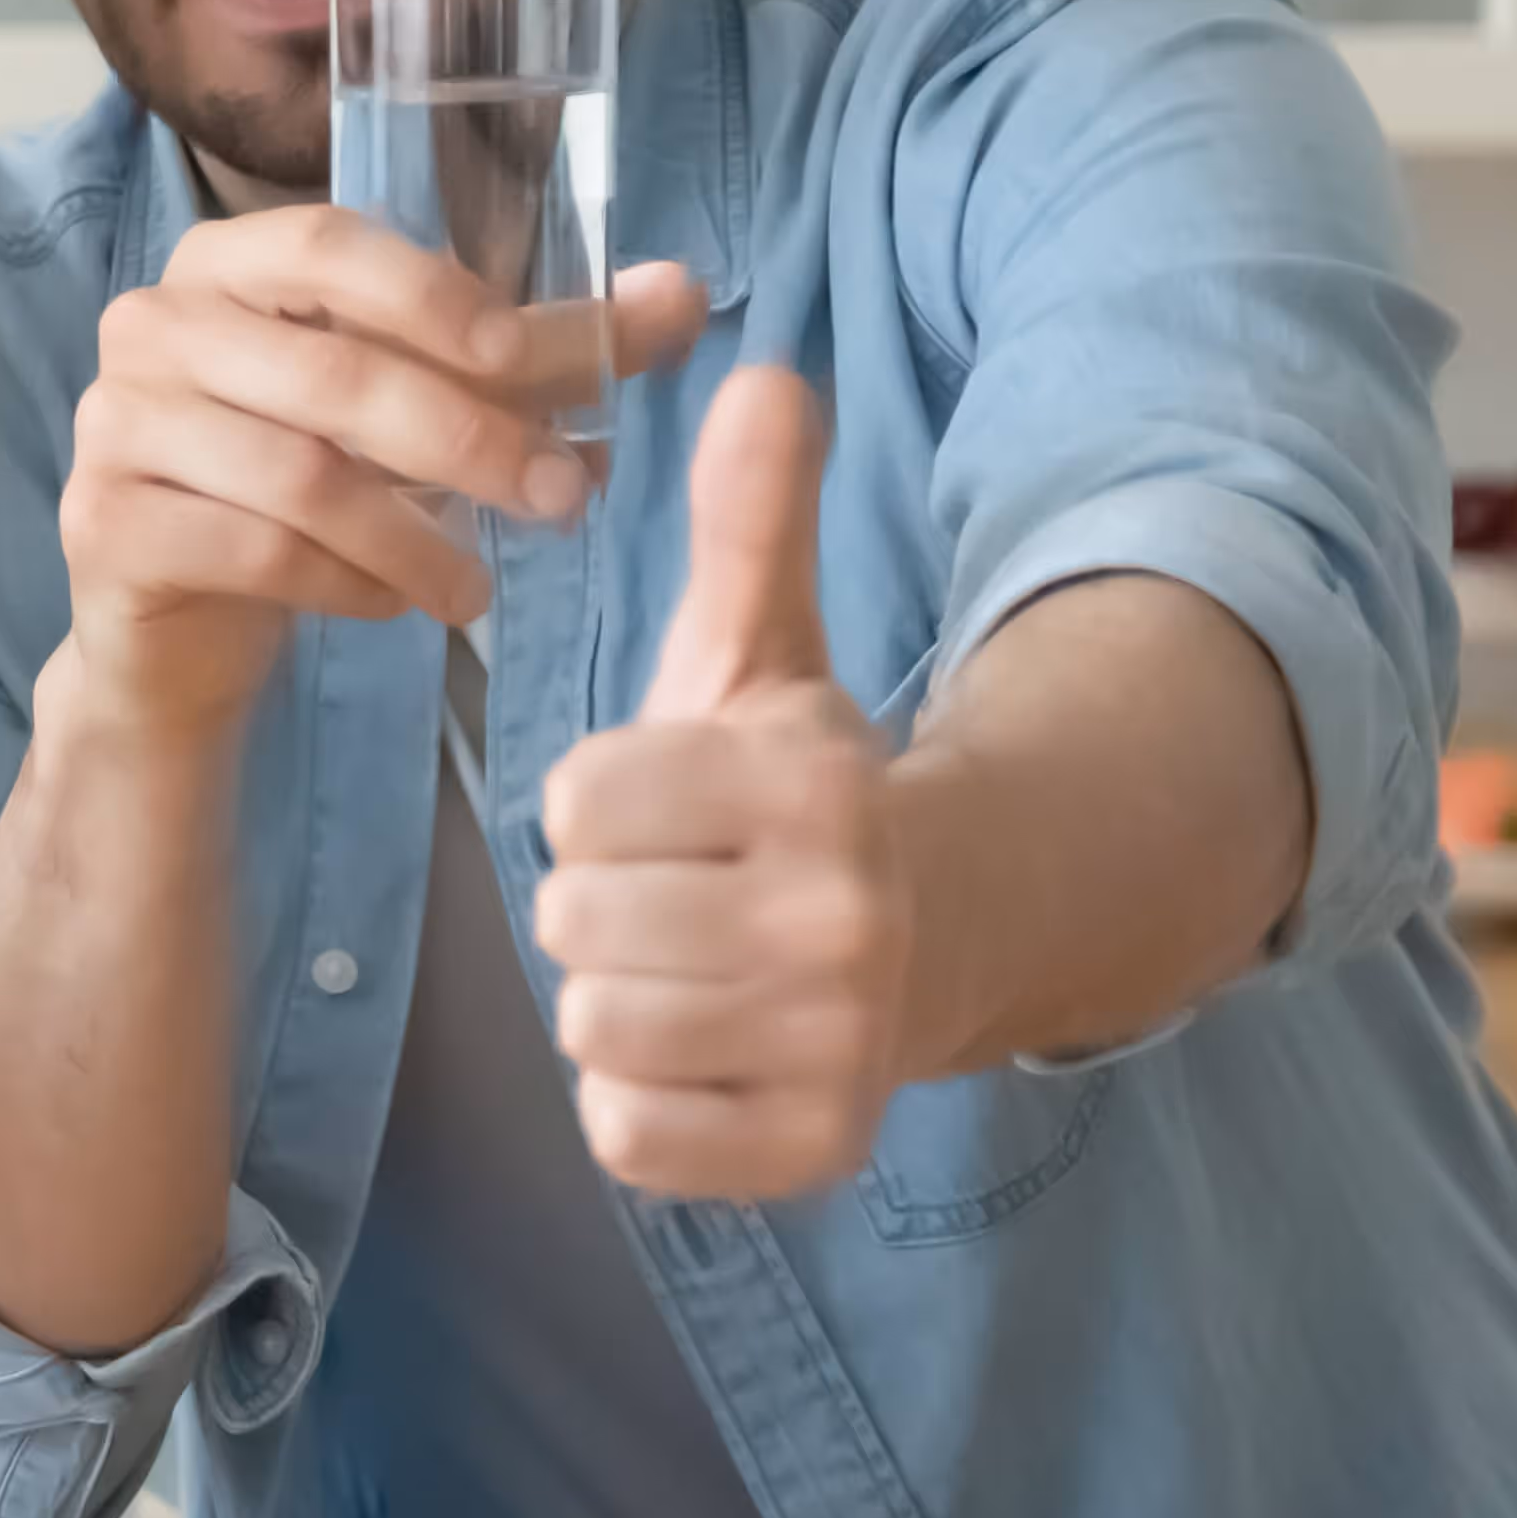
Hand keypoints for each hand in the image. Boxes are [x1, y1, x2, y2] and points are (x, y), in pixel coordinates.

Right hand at [60, 207, 708, 739]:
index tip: (527, 361)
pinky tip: (394, 605)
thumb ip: (538, 352)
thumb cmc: (310, 483)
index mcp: (223, 265)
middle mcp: (151, 327)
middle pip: (330, 371)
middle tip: (561, 499)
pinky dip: (344, 583)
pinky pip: (252, 550)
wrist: (176, 622)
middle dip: (464, 438)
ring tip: (482, 586)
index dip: (431, 296)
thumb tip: (683, 292)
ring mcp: (115, 426)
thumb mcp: (423, 405)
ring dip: (415, 535)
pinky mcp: (103, 526)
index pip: (326, 245)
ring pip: (298, 473)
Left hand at [535, 370, 909, 1200]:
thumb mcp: (762, 650)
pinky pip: (628, 1133)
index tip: (660, 804)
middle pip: (575, 920)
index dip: (595, 801)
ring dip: (616, 998)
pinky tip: (700, 1049)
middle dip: (599, 903)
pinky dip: (638, 1102)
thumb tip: (759, 371)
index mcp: (812, 786)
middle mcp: (841, 918)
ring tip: (690, 965)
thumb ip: (747, 521)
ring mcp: (836, 1043)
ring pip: (595, 1026)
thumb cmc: (797, 793)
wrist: (941, 935)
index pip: (578, 801)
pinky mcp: (815, 1146)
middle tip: (673, 894)